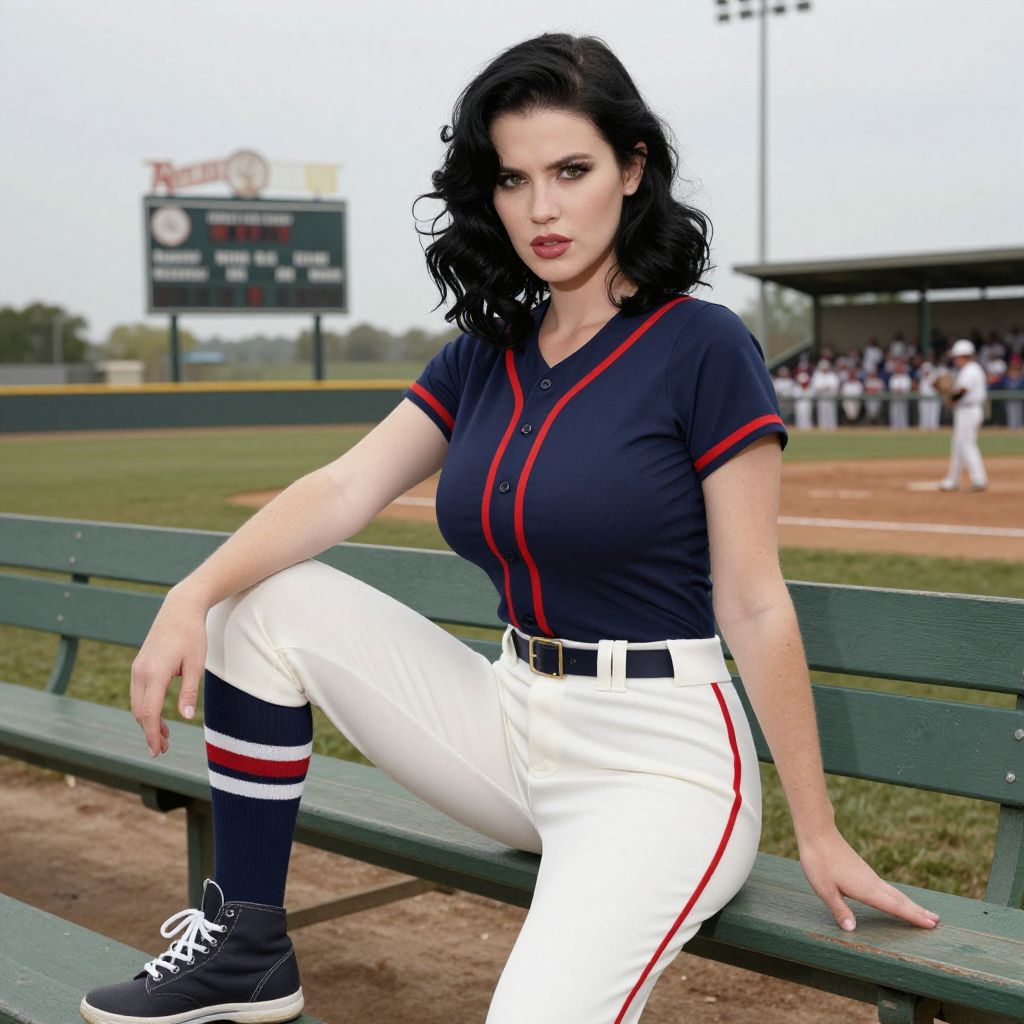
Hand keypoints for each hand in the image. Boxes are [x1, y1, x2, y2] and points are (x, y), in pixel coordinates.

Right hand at [130, 588, 209, 756]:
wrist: (179, 609)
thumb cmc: (192, 636)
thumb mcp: (196, 665)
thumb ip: (189, 692)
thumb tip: (185, 719)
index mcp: (154, 674)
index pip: (149, 713)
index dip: (152, 734)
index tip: (158, 751)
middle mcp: (140, 672)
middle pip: (139, 712)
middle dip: (149, 732)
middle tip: (164, 749)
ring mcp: (137, 668)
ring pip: (137, 704)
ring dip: (147, 722)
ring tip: (164, 736)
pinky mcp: (139, 665)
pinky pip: (139, 693)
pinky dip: (146, 708)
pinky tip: (158, 717)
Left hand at [798, 826, 940, 931]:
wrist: (818, 833)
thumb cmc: (819, 862)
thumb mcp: (824, 889)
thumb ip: (839, 909)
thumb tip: (851, 930)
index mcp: (866, 889)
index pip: (894, 906)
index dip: (912, 916)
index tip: (931, 925)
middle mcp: (872, 882)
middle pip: (900, 900)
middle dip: (918, 911)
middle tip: (938, 921)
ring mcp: (869, 875)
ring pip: (895, 892)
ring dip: (911, 904)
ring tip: (925, 912)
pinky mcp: (863, 870)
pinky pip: (886, 887)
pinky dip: (898, 896)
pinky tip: (896, 898)